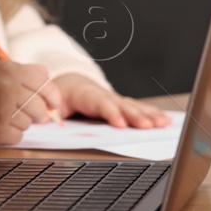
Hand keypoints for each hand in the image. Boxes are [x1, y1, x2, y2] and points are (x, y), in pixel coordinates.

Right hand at [0, 59, 58, 143]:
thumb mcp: (4, 69)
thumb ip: (31, 72)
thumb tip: (50, 83)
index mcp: (11, 72)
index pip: (46, 86)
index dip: (53, 97)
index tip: (53, 104)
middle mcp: (6, 90)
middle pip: (40, 108)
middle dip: (36, 112)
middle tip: (22, 109)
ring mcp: (0, 112)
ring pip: (29, 123)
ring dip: (21, 121)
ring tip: (5, 114)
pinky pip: (18, 136)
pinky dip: (11, 133)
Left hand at [52, 74, 170, 127]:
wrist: (68, 84)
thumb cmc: (59, 96)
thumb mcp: (49, 103)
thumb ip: (49, 112)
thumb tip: (45, 120)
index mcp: (83, 94)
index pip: (98, 103)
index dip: (110, 112)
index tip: (119, 124)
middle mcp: (102, 95)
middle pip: (120, 105)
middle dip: (134, 116)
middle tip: (147, 126)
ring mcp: (114, 100)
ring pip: (132, 106)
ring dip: (148, 115)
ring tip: (162, 123)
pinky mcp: (121, 106)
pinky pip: (138, 109)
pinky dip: (152, 114)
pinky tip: (165, 120)